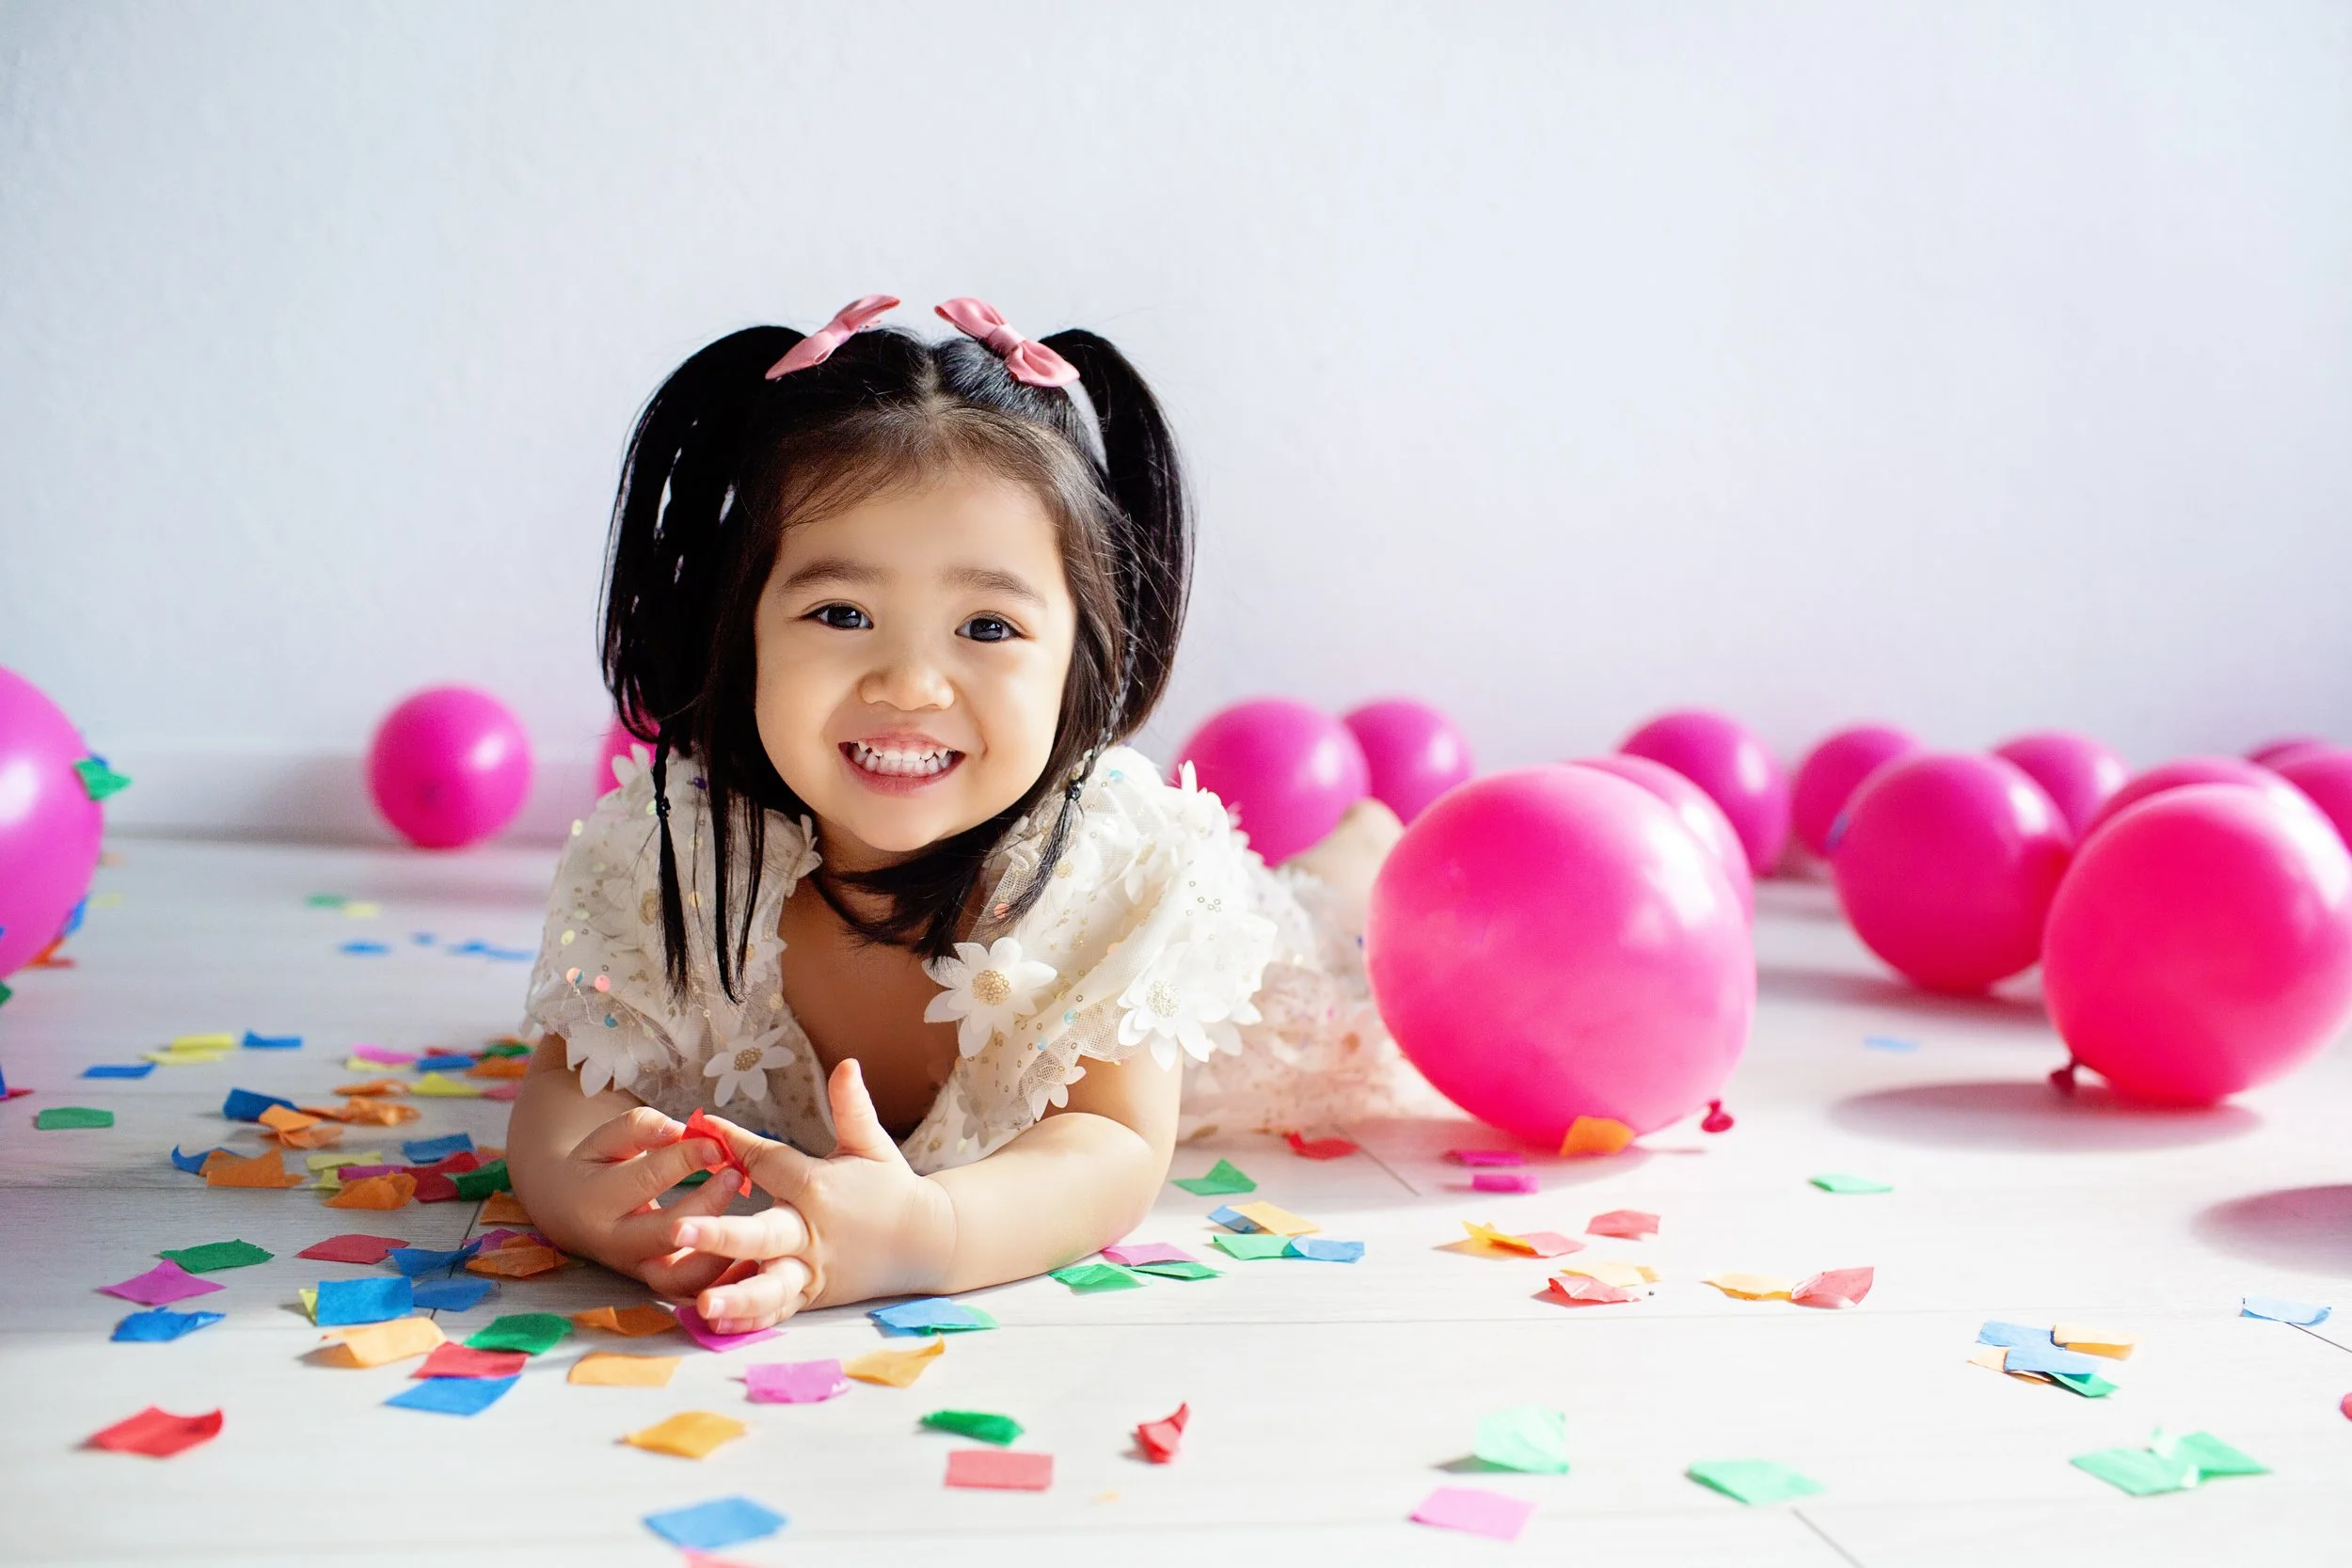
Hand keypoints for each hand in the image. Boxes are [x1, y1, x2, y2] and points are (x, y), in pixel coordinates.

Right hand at [530, 1106, 747, 1298]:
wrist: (569, 1211)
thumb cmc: (596, 1166)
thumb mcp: (604, 1139)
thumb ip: (639, 1127)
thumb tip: (678, 1129)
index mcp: (596, 1201)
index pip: (647, 1179)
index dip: (686, 1159)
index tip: (717, 1144)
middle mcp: (615, 1244)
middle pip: (667, 1233)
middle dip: (707, 1204)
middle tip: (736, 1175)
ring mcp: (636, 1269)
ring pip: (679, 1279)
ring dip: (717, 1256)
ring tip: (748, 1222)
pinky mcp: (656, 1284)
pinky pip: (692, 1292)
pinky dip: (721, 1284)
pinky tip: (751, 1262)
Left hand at [672, 1059, 954, 1332]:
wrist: (927, 1242)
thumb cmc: (890, 1188)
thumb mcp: (872, 1145)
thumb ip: (852, 1108)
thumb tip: (848, 1063)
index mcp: (819, 1189)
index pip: (768, 1162)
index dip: (735, 1143)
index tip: (702, 1126)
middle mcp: (811, 1233)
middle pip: (761, 1234)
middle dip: (720, 1234)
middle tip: (678, 1230)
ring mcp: (811, 1270)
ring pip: (770, 1287)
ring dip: (735, 1296)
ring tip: (703, 1304)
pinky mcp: (811, 1296)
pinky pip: (777, 1311)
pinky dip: (749, 1320)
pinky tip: (714, 1325)